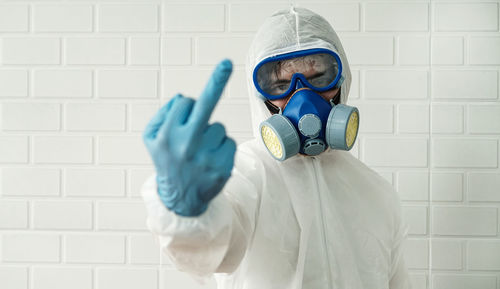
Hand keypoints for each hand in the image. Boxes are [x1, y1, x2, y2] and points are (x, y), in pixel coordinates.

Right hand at [143, 59, 235, 216]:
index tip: (189, 107)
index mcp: (166, 135)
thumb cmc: (166, 160)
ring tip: (200, 153)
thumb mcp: (151, 138)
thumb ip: (163, 114)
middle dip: (216, 81)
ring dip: (211, 135)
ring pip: (219, 127)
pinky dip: (222, 147)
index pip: (185, 102)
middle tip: (227, 63)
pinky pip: (229, 141)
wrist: (180, 198)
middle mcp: (186, 144)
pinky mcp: (224, 166)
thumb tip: (183, 99)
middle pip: (205, 105)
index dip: (186, 109)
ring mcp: (207, 156)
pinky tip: (210, 161)